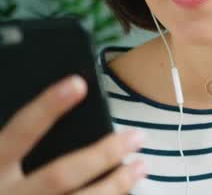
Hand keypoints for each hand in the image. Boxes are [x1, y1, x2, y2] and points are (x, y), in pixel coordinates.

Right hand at [0, 75, 145, 193]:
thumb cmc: (2, 185)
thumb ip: (17, 147)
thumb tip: (63, 109)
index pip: (20, 131)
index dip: (47, 107)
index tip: (78, 84)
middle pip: (60, 175)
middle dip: (103, 155)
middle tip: (136, 136)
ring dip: (115, 185)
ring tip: (141, 166)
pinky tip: (126, 191)